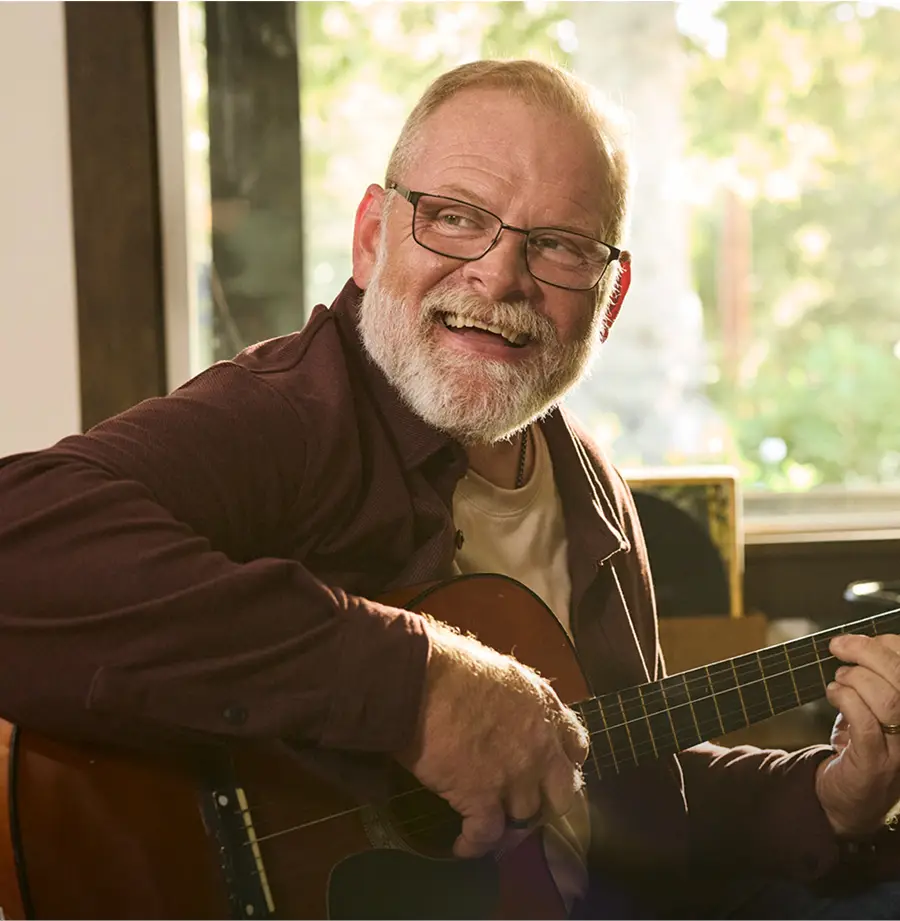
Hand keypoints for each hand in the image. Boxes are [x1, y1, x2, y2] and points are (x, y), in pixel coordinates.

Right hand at [395, 620, 588, 858]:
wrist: (420, 681)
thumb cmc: (452, 666)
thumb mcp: (501, 674)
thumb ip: (517, 702)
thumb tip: (505, 714)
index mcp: (545, 707)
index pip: (575, 746)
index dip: (562, 762)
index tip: (548, 771)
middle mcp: (540, 744)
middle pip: (563, 791)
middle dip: (545, 800)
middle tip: (524, 802)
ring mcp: (515, 774)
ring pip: (525, 816)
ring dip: (508, 822)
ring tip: (490, 825)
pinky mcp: (482, 797)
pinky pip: (486, 835)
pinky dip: (474, 845)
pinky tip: (462, 846)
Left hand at [815, 633, 899, 836]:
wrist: (849, 801)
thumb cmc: (861, 746)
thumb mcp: (872, 709)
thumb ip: (873, 679)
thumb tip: (860, 643)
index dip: (889, 646)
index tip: (859, 639)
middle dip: (867, 652)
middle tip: (838, 646)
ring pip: (889, 700)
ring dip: (855, 679)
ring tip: (839, 680)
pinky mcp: (876, 763)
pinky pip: (866, 724)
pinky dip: (846, 700)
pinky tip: (833, 693)